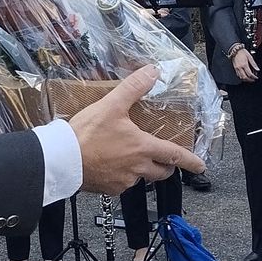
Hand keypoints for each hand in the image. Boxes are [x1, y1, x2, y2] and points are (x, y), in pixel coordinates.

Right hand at [70, 65, 204, 193]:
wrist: (60, 160)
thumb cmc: (85, 135)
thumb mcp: (111, 105)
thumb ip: (134, 88)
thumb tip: (153, 72)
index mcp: (143, 148)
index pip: (175, 156)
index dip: (191, 161)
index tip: (201, 166)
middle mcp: (137, 168)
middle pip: (161, 172)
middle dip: (167, 167)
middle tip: (166, 160)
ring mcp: (123, 181)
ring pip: (141, 178)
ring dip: (142, 170)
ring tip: (131, 157)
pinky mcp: (109, 189)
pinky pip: (122, 184)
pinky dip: (122, 176)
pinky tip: (111, 165)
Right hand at [230, 47, 259, 82]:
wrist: (235, 50)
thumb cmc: (242, 52)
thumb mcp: (250, 57)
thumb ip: (254, 64)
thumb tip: (257, 69)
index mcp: (244, 64)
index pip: (250, 74)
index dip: (254, 77)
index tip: (256, 77)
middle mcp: (240, 67)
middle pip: (245, 77)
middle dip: (250, 80)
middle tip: (253, 80)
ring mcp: (237, 68)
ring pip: (241, 77)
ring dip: (246, 80)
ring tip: (250, 79)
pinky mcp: (235, 68)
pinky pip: (238, 75)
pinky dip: (242, 77)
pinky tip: (245, 77)